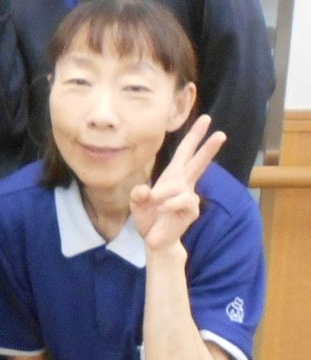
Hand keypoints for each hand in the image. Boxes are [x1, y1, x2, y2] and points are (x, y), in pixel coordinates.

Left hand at [130, 114, 225, 251]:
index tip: (205, 120)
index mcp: (172, 176)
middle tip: (220, 132)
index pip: (185, 153)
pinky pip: (183, 200)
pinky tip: (165, 209)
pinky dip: (171, 204)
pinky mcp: (192, 210)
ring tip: (156, 203)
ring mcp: (189, 196)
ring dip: (164, 193)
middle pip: (197, 161)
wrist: (155, 239)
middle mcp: (183, 183)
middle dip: (208, 147)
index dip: (194, 137)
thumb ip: (138, 195)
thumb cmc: (148, 218)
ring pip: (179, 186)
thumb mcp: (137, 204)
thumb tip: (144, 190)